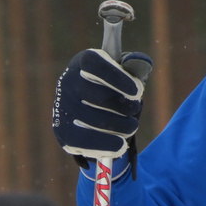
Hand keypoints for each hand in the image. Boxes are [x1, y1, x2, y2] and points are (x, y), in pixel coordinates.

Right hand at [52, 49, 152, 163]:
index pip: (97, 65)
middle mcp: (69, 81)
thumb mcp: (125, 72)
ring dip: (120, 126)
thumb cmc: (114, 85)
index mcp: (85, 61)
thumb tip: (142, 63)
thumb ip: (136, 66)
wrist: (89, 105)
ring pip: (95, 120)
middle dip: (124, 106)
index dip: (118, 78)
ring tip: (131, 126)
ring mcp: (63, 106)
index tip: (138, 91)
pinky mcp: (62, 130)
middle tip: (135, 109)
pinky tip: (119, 145)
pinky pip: (83, 141)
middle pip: (100, 96)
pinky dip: (105, 145)